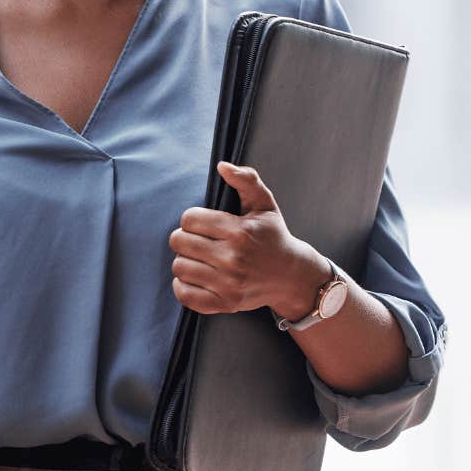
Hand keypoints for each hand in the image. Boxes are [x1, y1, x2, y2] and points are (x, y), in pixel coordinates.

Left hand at [170, 161, 329, 319]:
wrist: (291, 275)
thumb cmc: (274, 236)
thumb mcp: (265, 204)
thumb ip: (246, 180)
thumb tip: (223, 166)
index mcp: (240, 231)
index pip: (190, 219)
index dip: (193, 218)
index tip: (203, 223)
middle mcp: (233, 258)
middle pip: (179, 242)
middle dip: (185, 237)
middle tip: (199, 240)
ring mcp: (228, 283)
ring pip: (179, 267)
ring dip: (185, 260)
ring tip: (199, 258)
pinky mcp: (224, 303)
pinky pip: (184, 294)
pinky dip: (184, 285)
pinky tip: (197, 276)